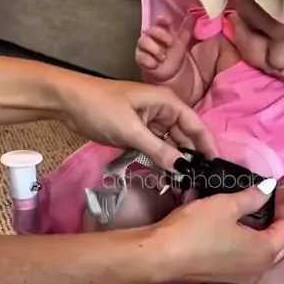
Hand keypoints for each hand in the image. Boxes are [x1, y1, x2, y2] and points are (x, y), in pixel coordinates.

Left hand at [60, 76, 216, 169]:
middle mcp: (163, 110)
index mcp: (167, 102)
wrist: (67, 101)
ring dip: (176, 160)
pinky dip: (161, 159)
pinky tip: (167, 175)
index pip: (196, 124)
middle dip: (193, 155)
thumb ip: (159, 150)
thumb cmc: (100, 108)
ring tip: (186, 182)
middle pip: (185, 135)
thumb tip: (184, 168)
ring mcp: (150, 121)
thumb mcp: (131, 131)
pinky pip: (156, 146)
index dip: (207, 144)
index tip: (216, 165)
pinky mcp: (138, 131)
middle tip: (200, 181)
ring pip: (170, 143)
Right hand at [136, 20, 192, 82]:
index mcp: (162, 30)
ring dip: (155, 49)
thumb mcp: (182, 43)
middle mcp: (151, 36)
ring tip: (163, 58)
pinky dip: (149, 61)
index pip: (159, 21)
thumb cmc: (174, 55)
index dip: (162, 19)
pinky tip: (155, 65)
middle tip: (171, 43)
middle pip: (151, 30)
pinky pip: (141, 57)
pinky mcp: (140, 58)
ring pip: (143, 41)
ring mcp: (144, 47)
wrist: (170, 73)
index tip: (168, 21)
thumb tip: (191, 16)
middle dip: (161, 35)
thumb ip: (186, 30)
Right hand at [156, 179, 283, 283]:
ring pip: (264, 252)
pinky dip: (249, 240)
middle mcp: (259, 269)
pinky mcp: (225, 277)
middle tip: (275, 196)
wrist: (161, 256)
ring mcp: (241, 277)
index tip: (282, 182)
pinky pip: (247, 257)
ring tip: (259, 208)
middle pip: (280, 242)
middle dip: (280, 218)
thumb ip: (252, 197)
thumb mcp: (227, 206)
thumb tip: (268, 189)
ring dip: (265, 230)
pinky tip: (240, 225)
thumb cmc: (196, 229)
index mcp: (265, 252)